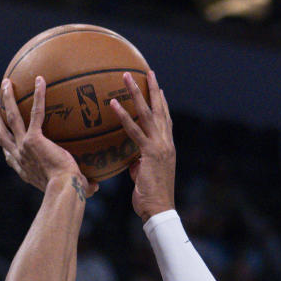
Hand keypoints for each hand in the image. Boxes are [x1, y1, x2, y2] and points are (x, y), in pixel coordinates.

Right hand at [0, 77, 96, 196]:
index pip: (10, 157)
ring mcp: (24, 146)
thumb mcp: (73, 189)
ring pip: (11, 118)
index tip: (2, 138)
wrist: (64, 190)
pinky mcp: (34, 139)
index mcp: (25, 170)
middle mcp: (20, 157)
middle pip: (2, 135)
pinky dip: (38, 95)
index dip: (5, 147)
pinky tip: (40, 80)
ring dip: (7, 99)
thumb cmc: (70, 192)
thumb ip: (83, 187)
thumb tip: (95, 186)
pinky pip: (35, 112)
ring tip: (7, 83)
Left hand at [110, 69, 175, 220]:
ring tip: (126, 76)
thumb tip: (133, 162)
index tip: (159, 89)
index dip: (163, 104)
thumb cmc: (151, 198)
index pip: (166, 121)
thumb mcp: (146, 177)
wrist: (160, 209)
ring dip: (136, 93)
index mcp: (168, 148)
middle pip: (160, 110)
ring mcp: (159, 147)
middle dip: (154, 89)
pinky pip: (134, 130)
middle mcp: (166, 143)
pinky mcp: (149, 153)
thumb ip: (140, 165)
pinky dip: (124, 116)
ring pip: (147, 114)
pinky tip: (113, 104)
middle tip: (148, 72)